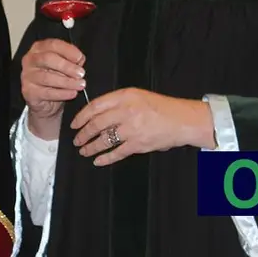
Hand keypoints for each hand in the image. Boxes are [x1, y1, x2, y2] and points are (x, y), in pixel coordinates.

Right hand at [19, 38, 85, 138]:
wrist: (45, 101)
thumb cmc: (55, 77)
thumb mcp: (64, 65)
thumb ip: (71, 60)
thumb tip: (79, 60)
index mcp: (39, 48)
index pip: (53, 45)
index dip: (68, 51)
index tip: (80, 58)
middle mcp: (31, 59)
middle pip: (48, 58)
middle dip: (67, 66)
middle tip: (80, 73)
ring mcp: (27, 76)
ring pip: (47, 77)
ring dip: (67, 81)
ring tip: (79, 85)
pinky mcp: (28, 91)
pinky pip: (47, 92)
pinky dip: (62, 93)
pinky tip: (72, 93)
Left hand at [70, 88, 213, 165]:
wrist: (183, 120)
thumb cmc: (161, 107)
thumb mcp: (137, 96)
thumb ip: (117, 102)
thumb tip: (95, 114)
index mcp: (125, 96)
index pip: (95, 106)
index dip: (81, 116)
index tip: (74, 124)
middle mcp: (126, 111)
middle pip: (96, 124)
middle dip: (83, 134)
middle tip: (76, 140)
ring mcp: (132, 129)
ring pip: (104, 140)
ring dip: (90, 147)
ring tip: (84, 151)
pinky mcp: (139, 144)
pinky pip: (117, 153)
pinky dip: (105, 158)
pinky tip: (98, 161)